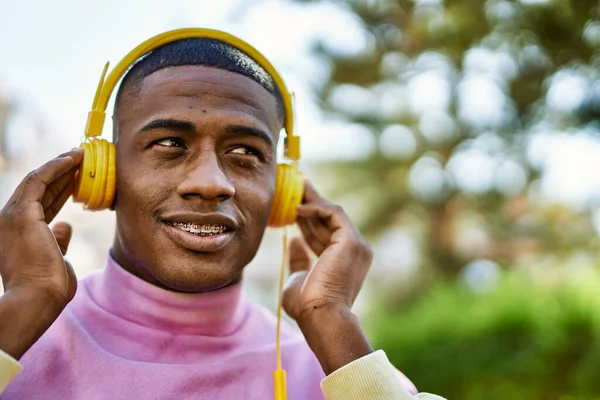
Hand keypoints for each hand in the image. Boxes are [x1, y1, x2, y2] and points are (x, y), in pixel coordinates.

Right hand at [0, 149, 81, 358]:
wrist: (36, 300)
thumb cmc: (48, 288)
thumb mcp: (55, 259)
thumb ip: (58, 240)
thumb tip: (66, 225)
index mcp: (18, 234)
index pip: (41, 204)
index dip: (59, 189)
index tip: (77, 177)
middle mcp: (9, 221)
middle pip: (38, 189)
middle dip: (60, 172)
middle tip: (80, 158)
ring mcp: (12, 216)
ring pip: (37, 180)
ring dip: (59, 164)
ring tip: (79, 153)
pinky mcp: (21, 213)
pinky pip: (39, 179)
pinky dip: (56, 166)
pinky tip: (72, 158)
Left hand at [282, 181, 373, 373]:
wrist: (321, 315)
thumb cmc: (308, 306)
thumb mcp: (299, 278)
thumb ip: (299, 259)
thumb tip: (294, 241)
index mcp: (345, 262)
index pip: (325, 235)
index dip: (309, 221)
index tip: (294, 208)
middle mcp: (356, 252)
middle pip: (330, 221)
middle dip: (312, 204)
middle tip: (297, 188)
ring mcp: (356, 245)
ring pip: (333, 214)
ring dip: (313, 200)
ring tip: (295, 188)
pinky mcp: (351, 240)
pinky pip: (334, 214)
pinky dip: (317, 207)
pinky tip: (298, 209)